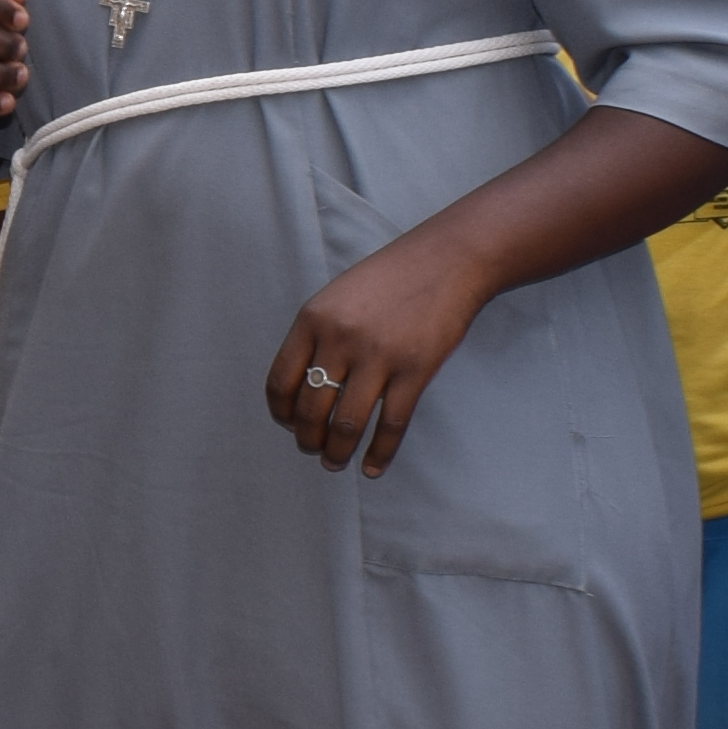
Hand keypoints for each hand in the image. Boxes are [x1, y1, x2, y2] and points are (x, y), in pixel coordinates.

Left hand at [268, 228, 494, 473]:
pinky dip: (379, 453)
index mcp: (313, 319)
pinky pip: (391, 425)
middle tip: (313, 450)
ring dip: (336, 452)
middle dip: (307, 439)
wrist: (447, 261)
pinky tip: (372, 468)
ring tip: (335, 462)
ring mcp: (379, 356)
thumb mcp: (337, 296)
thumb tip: (302, 390)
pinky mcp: (415, 370)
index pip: (281, 381)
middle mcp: (340, 339)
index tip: (287, 425)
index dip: (280, 413)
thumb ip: (317, 336)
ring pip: (347, 424)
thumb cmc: (389, 279)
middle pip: (311, 409)